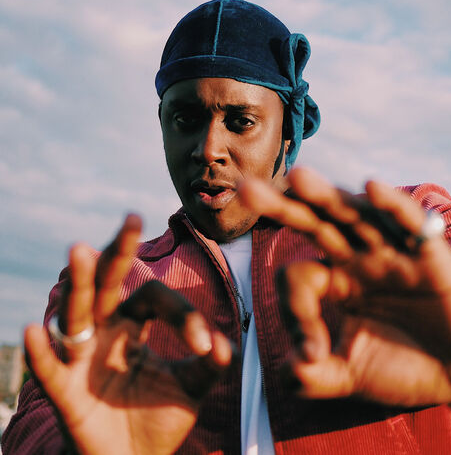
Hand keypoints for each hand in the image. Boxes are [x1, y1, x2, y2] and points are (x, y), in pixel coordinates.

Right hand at [24, 215, 231, 454]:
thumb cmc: (158, 417)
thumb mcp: (192, 387)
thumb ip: (211, 365)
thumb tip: (227, 345)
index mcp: (134, 325)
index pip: (154, 298)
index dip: (181, 314)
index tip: (204, 345)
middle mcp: (106, 332)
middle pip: (109, 284)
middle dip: (118, 252)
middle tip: (133, 218)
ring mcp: (83, 358)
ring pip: (78, 314)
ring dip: (79, 284)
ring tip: (79, 250)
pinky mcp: (67, 392)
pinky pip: (52, 369)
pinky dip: (42, 352)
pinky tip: (37, 330)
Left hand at [239, 167, 450, 406]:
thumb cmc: (401, 368)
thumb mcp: (348, 374)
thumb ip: (314, 375)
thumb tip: (289, 368)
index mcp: (334, 280)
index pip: (297, 274)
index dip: (294, 309)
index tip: (311, 352)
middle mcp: (356, 257)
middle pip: (314, 223)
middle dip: (281, 206)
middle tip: (246, 188)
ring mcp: (390, 251)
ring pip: (354, 215)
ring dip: (327, 196)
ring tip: (298, 179)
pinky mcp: (429, 254)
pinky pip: (409, 223)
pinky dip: (393, 206)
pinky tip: (371, 188)